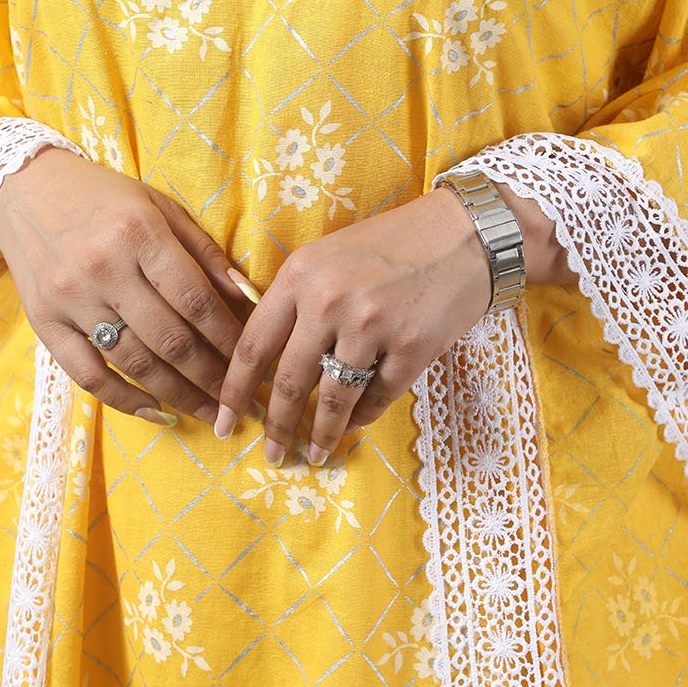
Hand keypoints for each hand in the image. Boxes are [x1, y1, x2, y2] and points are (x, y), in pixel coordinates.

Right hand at [0, 146, 256, 425]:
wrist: (24, 191)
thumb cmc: (105, 197)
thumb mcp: (161, 208)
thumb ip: (204, 252)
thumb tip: (248, 298)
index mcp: (139, 233)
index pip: (195, 299)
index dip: (229, 337)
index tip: (252, 360)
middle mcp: (103, 267)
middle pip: (169, 338)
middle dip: (211, 376)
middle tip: (237, 400)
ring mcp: (70, 298)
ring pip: (134, 362)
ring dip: (178, 394)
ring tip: (208, 411)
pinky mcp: (44, 322)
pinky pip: (88, 375)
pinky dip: (126, 400)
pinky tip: (158, 411)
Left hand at [213, 186, 498, 466]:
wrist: (463, 233)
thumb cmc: (391, 243)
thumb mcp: (328, 256)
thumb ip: (295, 298)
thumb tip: (264, 358)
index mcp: (300, 275)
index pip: (252, 344)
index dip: (233, 390)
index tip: (223, 421)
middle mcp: (329, 301)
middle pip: (289, 381)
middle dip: (276, 426)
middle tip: (271, 452)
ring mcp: (372, 326)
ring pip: (333, 398)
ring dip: (321, 433)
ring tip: (314, 453)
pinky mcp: (411, 347)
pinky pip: (377, 398)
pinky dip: (362, 418)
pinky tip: (353, 427)